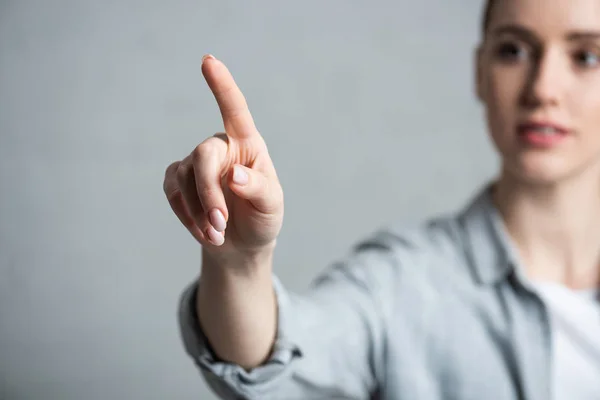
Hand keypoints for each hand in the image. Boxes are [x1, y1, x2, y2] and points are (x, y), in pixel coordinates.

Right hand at [164, 55, 283, 257]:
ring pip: (184, 178)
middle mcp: (220, 147)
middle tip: (220, 226)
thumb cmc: (262, 217)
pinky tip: (204, 231)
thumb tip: (233, 175)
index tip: (208, 61)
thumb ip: (257, 188)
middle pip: (203, 155)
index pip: (235, 110)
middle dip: (209, 194)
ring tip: (218, 235)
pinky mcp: (177, 181)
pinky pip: (172, 193)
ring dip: (199, 212)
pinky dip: (187, 216)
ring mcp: (195, 163)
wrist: (242, 243)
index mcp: (248, 144)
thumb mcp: (271, 205)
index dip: (221, 86)